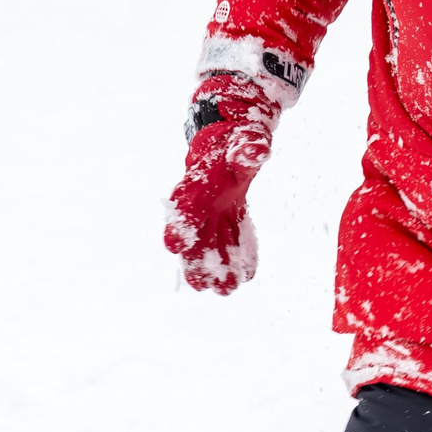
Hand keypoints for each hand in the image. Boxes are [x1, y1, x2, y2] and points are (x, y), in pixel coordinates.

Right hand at [163, 73, 283, 293]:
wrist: (230, 140)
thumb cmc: (235, 140)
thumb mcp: (243, 141)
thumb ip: (248, 149)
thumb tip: (257, 149)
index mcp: (198, 184)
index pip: (185, 206)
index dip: (181, 225)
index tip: (175, 245)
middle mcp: (200, 203)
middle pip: (194, 236)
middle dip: (196, 260)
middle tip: (202, 286)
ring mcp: (212, 213)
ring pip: (211, 244)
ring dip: (216, 267)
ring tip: (225, 291)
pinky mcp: (226, 218)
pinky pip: (230, 240)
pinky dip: (237, 257)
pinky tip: (246, 277)